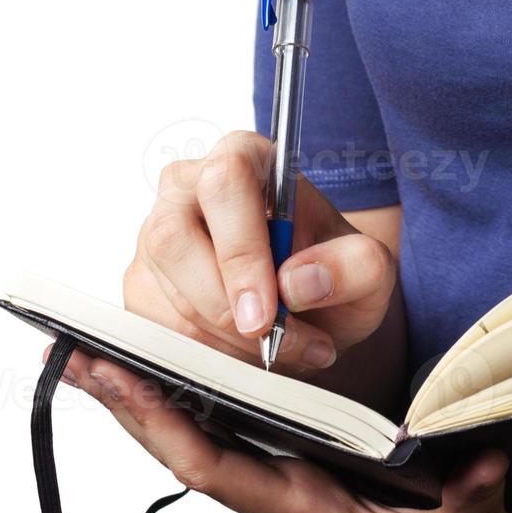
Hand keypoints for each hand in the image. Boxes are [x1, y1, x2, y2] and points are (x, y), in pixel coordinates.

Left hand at [59, 352, 511, 512]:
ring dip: (144, 400)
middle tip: (69, 351)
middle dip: (126, 405)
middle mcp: (284, 498)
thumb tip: (482, 467)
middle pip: (185, 448)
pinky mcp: (303, 474)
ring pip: (199, 439)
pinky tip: (161, 373)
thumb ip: (475, 506)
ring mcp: (288, 486)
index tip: (120, 379)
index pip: (219, 470)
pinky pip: (230, 434)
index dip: (165, 426)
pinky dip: (188, 403)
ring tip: (92, 351)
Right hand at [128, 131, 395, 374]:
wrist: (310, 309)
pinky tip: (242, 354)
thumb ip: (354, 267)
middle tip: (270, 343)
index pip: (224, 183)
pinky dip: (202, 355)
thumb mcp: (370, 272)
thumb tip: (298, 282)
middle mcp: (186, 186)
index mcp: (243, 158)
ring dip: (222, 340)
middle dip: (221, 305)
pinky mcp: (141, 282)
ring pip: (163, 291)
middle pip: (174, 237)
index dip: (240, 251)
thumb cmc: (331, 273)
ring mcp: (155, 233)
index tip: (268, 312)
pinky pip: (154, 327)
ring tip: (276, 350)